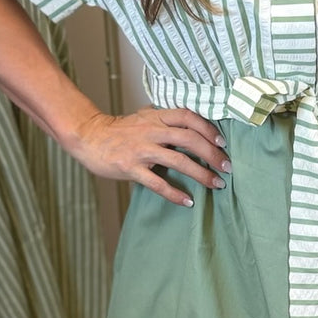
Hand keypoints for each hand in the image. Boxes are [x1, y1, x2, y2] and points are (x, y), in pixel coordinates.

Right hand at [68, 106, 229, 205]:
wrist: (89, 137)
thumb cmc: (120, 129)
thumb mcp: (145, 116)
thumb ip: (167, 119)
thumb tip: (195, 124)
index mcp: (157, 116)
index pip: (189, 117)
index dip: (209, 128)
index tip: (223, 142)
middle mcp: (151, 131)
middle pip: (189, 139)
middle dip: (212, 154)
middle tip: (227, 167)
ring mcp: (141, 149)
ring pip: (178, 161)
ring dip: (201, 174)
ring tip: (216, 184)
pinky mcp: (130, 167)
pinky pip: (157, 183)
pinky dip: (174, 193)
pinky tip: (188, 201)